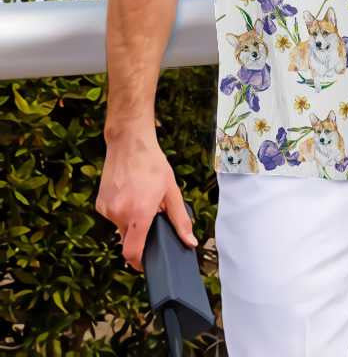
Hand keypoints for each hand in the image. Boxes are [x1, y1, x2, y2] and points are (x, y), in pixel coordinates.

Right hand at [96, 129, 197, 271]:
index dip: (139, 263)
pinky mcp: (99, 203)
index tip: (146, 264)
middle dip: (139, 234)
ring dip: (130, 220)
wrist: (129, 142)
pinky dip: (121, 211)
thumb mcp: (171, 191)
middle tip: (150, 216)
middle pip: (128, 239)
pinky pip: (112, 216)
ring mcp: (107, 210)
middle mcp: (119, 215)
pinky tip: (128, 193)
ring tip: (139, 198)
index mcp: (138, 215)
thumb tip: (190, 242)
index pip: (133, 253)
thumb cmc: (152, 164)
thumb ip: (180, 220)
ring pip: (120, 227)